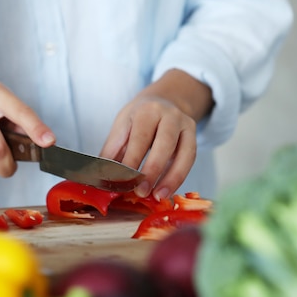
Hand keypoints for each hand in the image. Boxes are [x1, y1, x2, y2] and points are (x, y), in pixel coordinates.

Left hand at [100, 69, 212, 199]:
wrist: (165, 100)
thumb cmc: (139, 117)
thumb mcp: (122, 126)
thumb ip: (113, 150)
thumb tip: (102, 177)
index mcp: (146, 110)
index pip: (139, 138)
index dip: (131, 161)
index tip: (122, 182)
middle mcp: (169, 115)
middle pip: (164, 144)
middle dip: (152, 170)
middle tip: (140, 191)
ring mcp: (185, 125)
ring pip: (184, 153)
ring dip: (171, 178)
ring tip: (158, 196)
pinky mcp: (194, 137)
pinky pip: (190, 159)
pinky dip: (179, 178)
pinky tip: (168, 191)